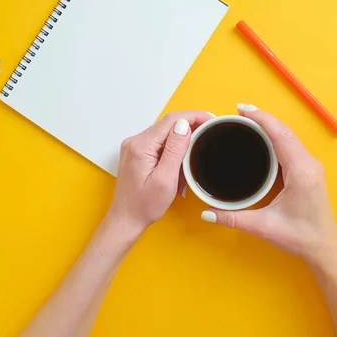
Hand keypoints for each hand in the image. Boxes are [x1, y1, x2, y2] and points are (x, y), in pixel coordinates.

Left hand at [107, 111, 212, 234]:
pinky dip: (173, 147)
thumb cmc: (144, 205)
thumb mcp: (165, 179)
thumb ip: (175, 150)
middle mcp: (135, 142)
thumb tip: (183, 125)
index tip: (211, 119)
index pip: (171, 120)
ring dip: (182, 138)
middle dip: (190, 126)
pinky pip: (159, 142)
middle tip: (209, 132)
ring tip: (197, 147)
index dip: (193, 116)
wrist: (126, 219)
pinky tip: (182, 157)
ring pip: (164, 132)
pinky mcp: (137, 153)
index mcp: (141, 146)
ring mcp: (135, 147)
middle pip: (168, 123)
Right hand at [201, 105, 336, 265]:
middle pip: (285, 131)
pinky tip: (263, 138)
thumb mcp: (264, 227)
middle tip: (239, 112)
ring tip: (247, 121)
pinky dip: (276, 137)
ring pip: (289, 137)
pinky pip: (291, 146)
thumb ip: (233, 219)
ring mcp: (310, 166)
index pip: (280, 135)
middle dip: (262, 118)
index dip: (261, 119)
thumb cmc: (299, 237)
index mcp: (300, 171)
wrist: (324, 248)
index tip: (242, 109)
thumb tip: (206, 214)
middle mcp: (308, 164)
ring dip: (270, 126)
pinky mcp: (308, 171)